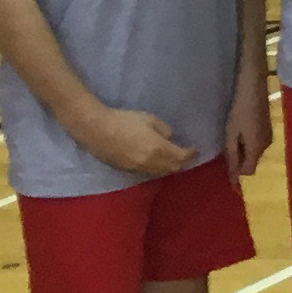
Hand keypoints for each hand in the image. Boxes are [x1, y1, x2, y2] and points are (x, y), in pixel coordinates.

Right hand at [74, 105, 199, 177]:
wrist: (96, 129)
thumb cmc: (124, 120)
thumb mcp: (150, 119)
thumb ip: (164, 130)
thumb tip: (169, 138)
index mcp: (158, 149)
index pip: (181, 157)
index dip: (190, 155)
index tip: (195, 150)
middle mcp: (150, 163)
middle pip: (172, 168)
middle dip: (181, 163)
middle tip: (186, 156)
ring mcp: (136, 169)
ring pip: (158, 173)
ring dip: (168, 168)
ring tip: (172, 160)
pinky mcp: (125, 170)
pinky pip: (146, 173)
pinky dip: (155, 169)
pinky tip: (155, 162)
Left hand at [225, 78, 272, 178]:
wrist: (253, 89)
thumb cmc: (239, 112)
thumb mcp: (231, 135)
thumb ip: (232, 156)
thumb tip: (234, 176)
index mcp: (256, 148)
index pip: (248, 171)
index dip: (239, 178)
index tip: (230, 185)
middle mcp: (266, 146)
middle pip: (252, 163)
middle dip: (240, 164)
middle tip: (226, 159)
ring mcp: (269, 137)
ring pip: (255, 153)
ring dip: (244, 154)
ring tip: (231, 144)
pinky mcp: (268, 129)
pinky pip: (257, 145)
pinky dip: (248, 146)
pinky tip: (240, 135)